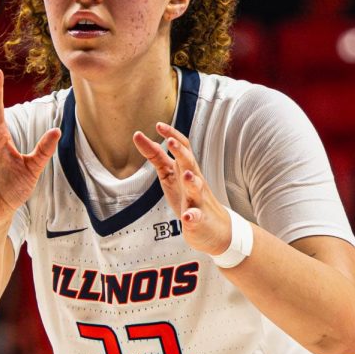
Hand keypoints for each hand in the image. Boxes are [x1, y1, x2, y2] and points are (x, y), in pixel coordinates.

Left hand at [133, 122, 231, 256]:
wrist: (214, 229)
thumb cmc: (190, 198)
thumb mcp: (171, 175)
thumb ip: (157, 157)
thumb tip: (139, 137)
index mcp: (187, 170)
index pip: (183, 148)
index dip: (172, 135)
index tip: (158, 124)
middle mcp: (195, 182)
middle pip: (191, 163)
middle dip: (181, 152)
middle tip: (171, 141)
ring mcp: (198, 201)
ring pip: (197, 188)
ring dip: (192, 181)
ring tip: (186, 176)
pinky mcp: (199, 220)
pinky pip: (197, 217)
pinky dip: (192, 216)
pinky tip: (187, 217)